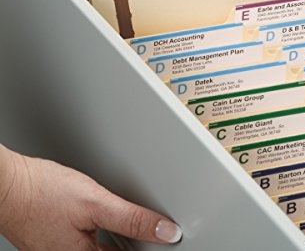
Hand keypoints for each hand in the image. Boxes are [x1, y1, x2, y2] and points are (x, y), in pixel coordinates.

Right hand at [0, 145, 180, 249]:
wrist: (9, 184)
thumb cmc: (43, 192)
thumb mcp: (97, 202)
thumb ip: (132, 219)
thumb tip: (165, 232)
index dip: (149, 249)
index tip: (166, 244)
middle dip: (133, 245)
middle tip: (155, 233)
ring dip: (119, 241)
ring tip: (139, 229)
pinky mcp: (55, 242)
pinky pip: (89, 245)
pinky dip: (103, 236)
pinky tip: (109, 224)